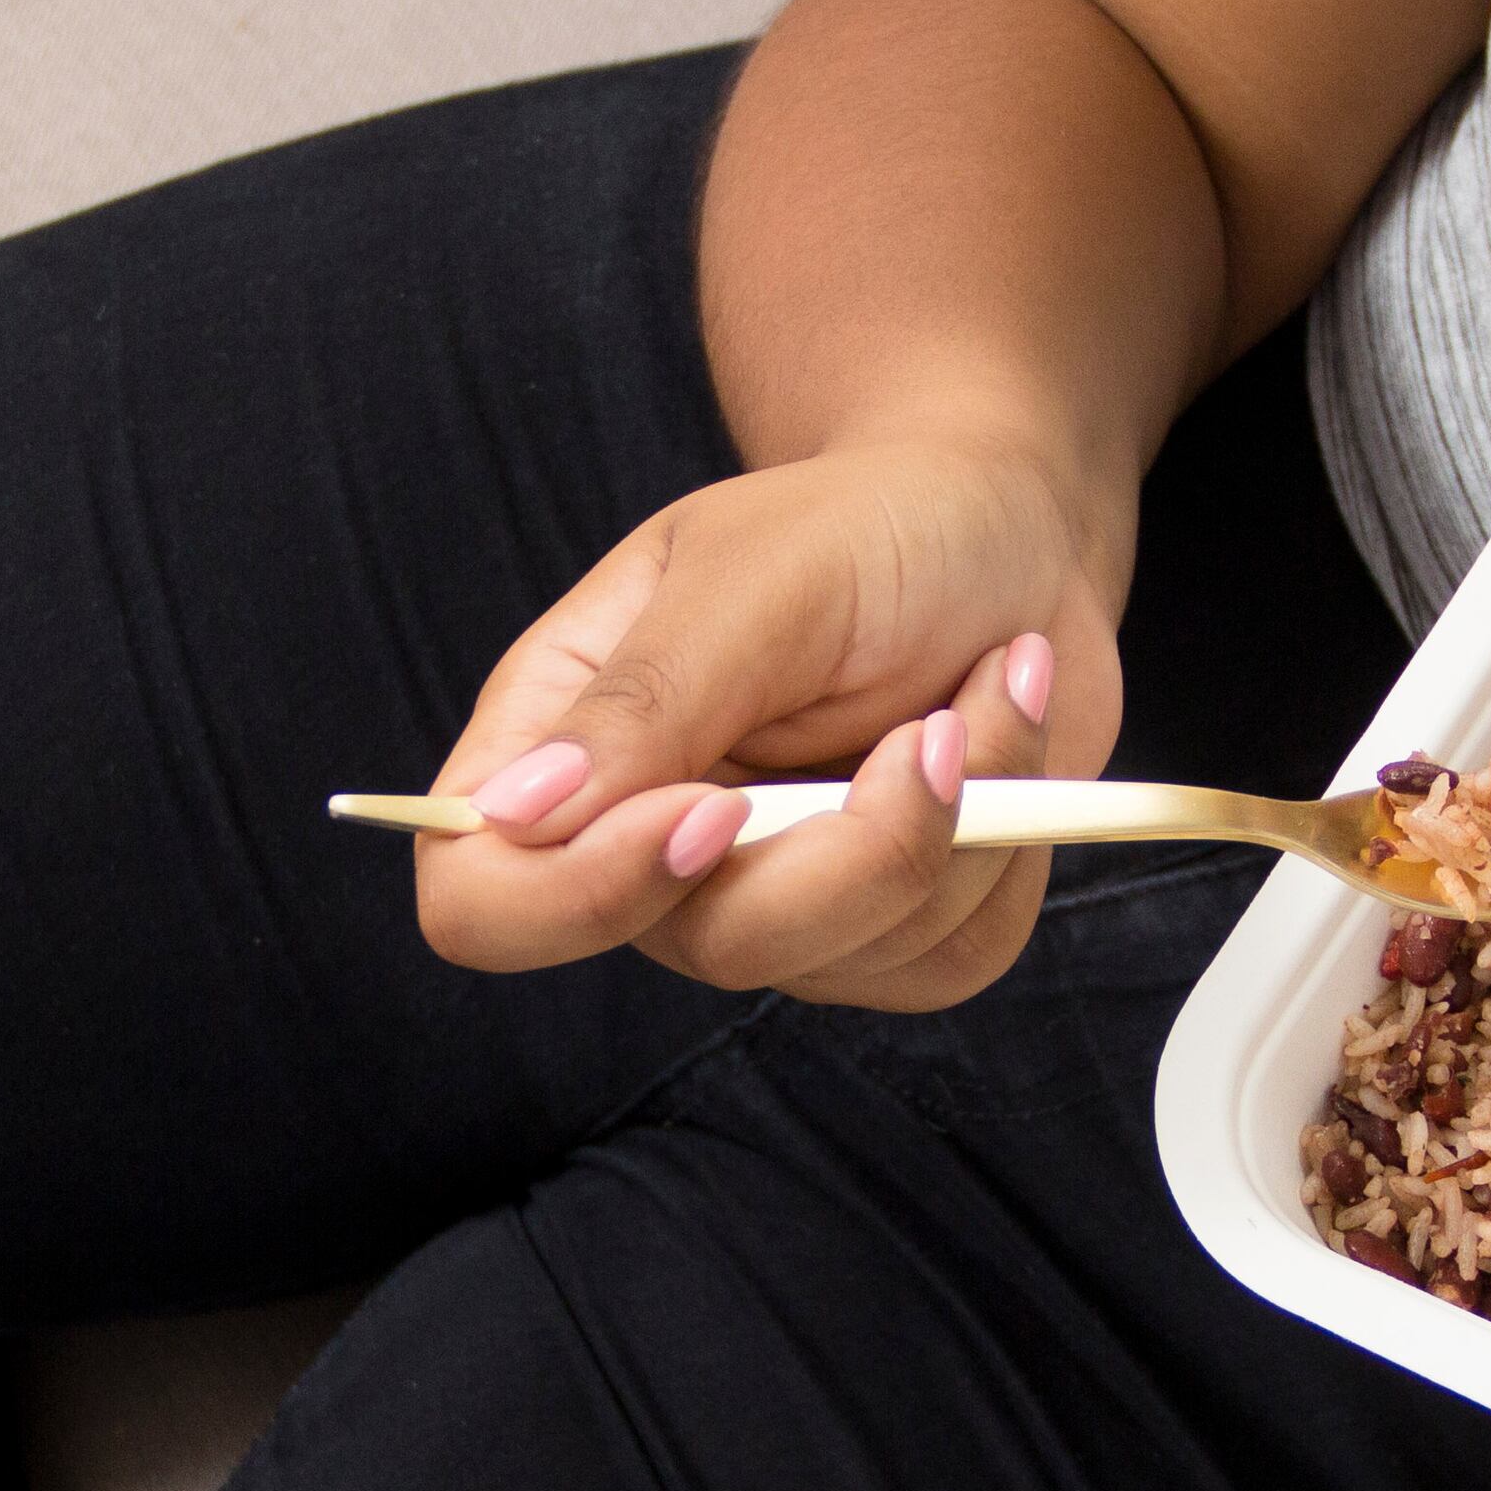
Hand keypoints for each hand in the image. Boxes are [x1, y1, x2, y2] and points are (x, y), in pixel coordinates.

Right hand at [414, 427, 1130, 1009]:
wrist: (1009, 534)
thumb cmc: (864, 525)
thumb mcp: (752, 578)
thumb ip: (641, 698)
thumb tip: (509, 816)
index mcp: (565, 740)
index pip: (480, 895)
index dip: (580, 894)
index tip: (715, 809)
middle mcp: (648, 841)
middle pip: (695, 947)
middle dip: (848, 849)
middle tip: (936, 731)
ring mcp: (766, 898)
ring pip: (835, 964)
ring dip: (953, 827)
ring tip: (981, 698)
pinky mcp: (883, 933)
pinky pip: (937, 964)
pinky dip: (1002, 861)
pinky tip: (1002, 749)